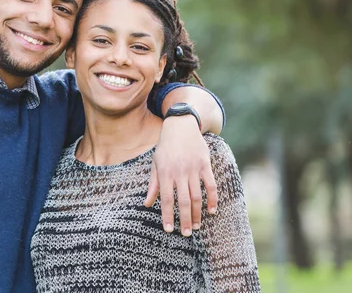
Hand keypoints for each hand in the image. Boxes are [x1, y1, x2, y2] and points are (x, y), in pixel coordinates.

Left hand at [144, 116, 217, 235]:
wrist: (181, 126)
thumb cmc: (165, 147)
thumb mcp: (155, 164)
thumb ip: (153, 185)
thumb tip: (147, 204)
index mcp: (165, 173)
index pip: (166, 199)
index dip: (167, 216)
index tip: (169, 230)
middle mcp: (179, 172)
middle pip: (183, 201)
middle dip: (184, 219)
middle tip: (186, 234)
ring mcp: (194, 169)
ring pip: (197, 196)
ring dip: (197, 213)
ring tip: (196, 225)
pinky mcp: (205, 165)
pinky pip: (211, 185)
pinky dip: (213, 199)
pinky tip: (212, 211)